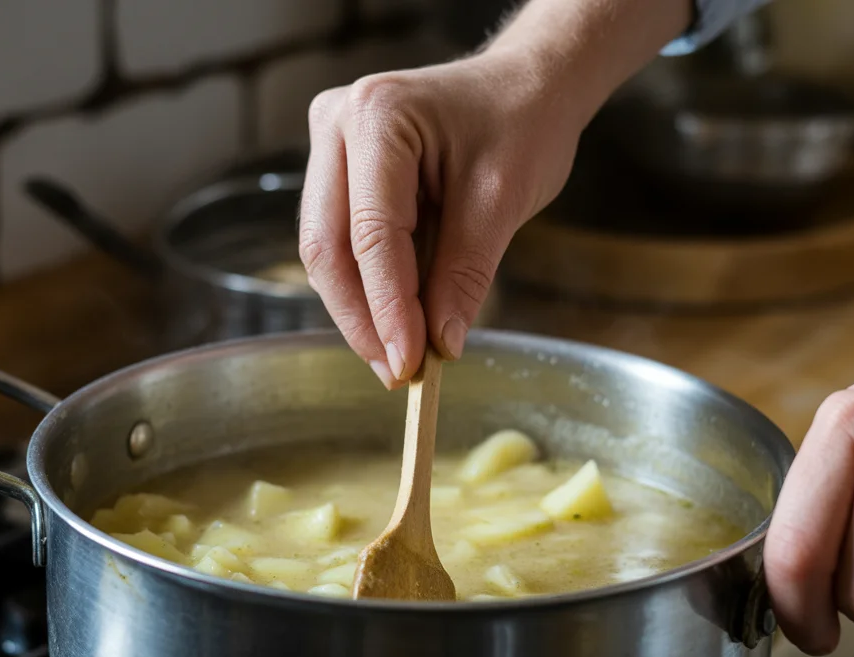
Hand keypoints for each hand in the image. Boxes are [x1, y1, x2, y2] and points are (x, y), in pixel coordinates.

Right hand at [299, 53, 586, 387]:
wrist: (527, 86)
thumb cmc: (523, 122)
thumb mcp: (503, 199)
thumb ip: (465, 274)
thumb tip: (439, 345)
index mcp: (377, 116)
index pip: (371, 234)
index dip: (387, 308)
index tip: (409, 366)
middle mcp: (337, 124)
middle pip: (328, 247)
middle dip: (362, 319)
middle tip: (398, 374)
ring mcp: (330, 146)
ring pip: (327, 252)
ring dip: (361, 310)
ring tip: (400, 358)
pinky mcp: (340, 172)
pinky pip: (341, 243)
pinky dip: (368, 287)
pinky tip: (395, 323)